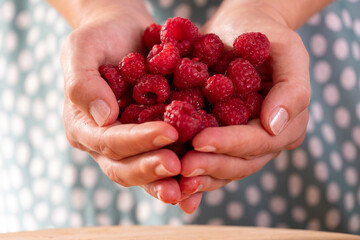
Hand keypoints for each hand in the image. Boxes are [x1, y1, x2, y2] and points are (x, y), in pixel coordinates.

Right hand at [61, 7, 182, 203]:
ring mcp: (128, 145)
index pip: (108, 141)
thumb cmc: (102, 37)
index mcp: (83, 125)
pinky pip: (162, 159)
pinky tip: (198, 179)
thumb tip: (104, 118)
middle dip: (151, 169)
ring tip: (189, 185)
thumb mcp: (82, 48)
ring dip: (165, 181)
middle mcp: (104, 142)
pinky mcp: (149, 141)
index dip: (137, 141)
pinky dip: (178, 175)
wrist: (126, 34)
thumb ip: (83, 83)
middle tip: (178, 166)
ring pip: (143, 172)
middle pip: (123, 167)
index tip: (168, 133)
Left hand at [177, 0, 309, 212]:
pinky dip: (189, 171)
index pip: (260, 141)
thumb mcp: (286, 49)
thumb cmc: (263, 33)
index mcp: (288, 124)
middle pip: (240, 163)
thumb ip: (291, 88)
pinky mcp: (219, 138)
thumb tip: (275, 126)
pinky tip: (170, 178)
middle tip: (183, 167)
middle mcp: (265, 140)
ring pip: (222, 169)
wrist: (237, 28)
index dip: (231, 144)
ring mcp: (241, 143)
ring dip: (198, 176)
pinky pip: (205, 158)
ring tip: (171, 179)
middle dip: (211, 166)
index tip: (201, 141)